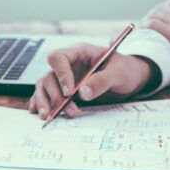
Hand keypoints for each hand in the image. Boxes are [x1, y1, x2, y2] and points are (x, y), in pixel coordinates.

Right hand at [29, 43, 158, 118]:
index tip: (69, 92)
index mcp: (80, 52)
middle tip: (68, 110)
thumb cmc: (126, 69)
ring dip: (45, 102)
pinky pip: (47, 94)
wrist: (130, 78)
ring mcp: (65, 77)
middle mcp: (68, 64)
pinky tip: (38, 112)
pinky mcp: (64, 90)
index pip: (58, 58)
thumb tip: (82, 93)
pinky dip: (41, 103)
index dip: (60, 74)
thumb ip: (102, 81)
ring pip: (44, 86)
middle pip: (49, 76)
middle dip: (55, 95)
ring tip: (49, 116)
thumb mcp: (119, 73)